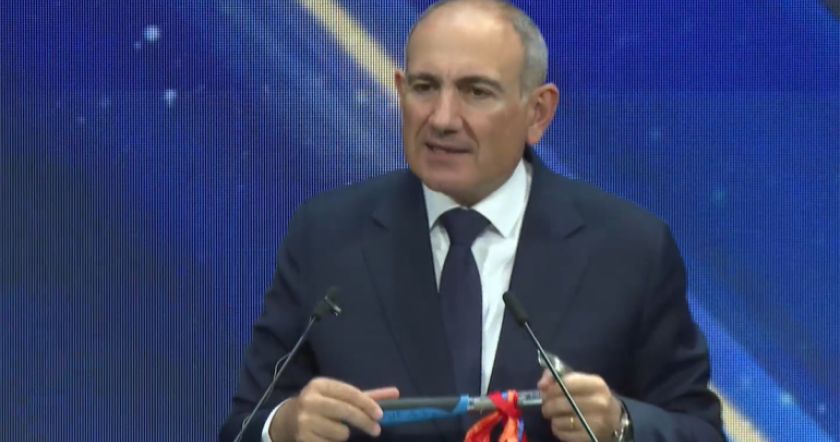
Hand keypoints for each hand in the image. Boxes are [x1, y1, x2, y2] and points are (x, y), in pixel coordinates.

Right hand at [270, 377, 399, 441]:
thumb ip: (366, 396)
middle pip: (346, 412)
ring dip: (344, 433)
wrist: (286, 421)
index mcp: (319, 385)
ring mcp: (304, 421)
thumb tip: (395, 393)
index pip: (349, 393)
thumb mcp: (338, 396)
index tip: (380, 415)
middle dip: (364, 421)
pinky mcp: (303, 438)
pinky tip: (324, 436)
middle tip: (376, 429)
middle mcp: (310, 400)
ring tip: (334, 429)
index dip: (367, 404)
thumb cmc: (321, 406)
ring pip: (341, 432)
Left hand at [538, 370, 621, 441]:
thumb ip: (557, 377)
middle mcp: (599, 403)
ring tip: (554, 416)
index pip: (567, 383)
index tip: (545, 392)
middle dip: (548, 405)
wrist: (615, 420)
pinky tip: (560, 425)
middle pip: (562, 403)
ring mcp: (597, 422)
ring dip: (553, 418)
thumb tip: (541, 385)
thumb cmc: (592, 397)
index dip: (551, 388)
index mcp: (597, 384)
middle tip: (546, 406)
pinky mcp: (591, 437)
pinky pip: (564, 434)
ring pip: (561, 420)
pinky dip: (557, 429)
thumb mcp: (580, 382)